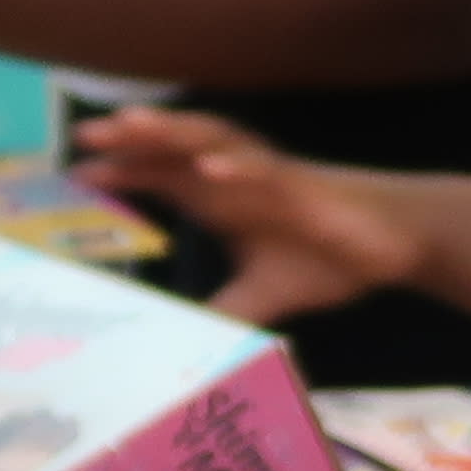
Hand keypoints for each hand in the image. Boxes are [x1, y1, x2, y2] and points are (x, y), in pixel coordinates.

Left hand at [73, 108, 435, 325]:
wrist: (392, 243)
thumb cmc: (328, 256)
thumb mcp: (264, 296)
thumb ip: (226, 313)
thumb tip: (190, 345)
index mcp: (223, 198)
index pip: (162, 175)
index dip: (123, 170)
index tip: (79, 174)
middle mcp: (237, 178)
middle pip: (175, 146)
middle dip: (131, 137)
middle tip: (84, 133)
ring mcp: (268, 176)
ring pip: (212, 140)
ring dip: (173, 131)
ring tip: (134, 126)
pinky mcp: (302, 186)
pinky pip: (265, 170)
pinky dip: (237, 166)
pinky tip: (209, 167)